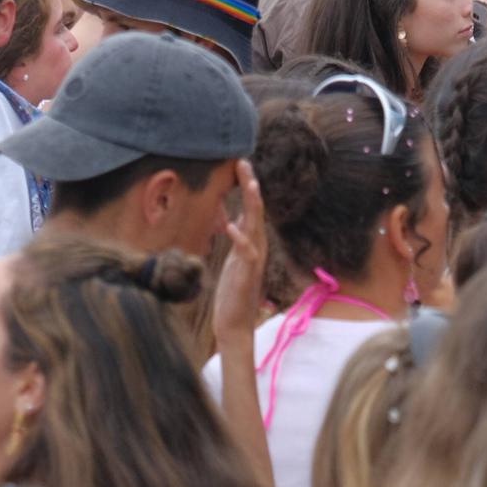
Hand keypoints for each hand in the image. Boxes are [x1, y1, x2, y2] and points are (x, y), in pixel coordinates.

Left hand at [213, 160, 266, 341]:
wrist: (234, 324)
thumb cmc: (232, 293)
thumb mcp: (232, 259)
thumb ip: (235, 240)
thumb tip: (230, 219)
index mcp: (252, 243)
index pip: (252, 209)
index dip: (247, 186)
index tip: (240, 164)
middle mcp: (257, 248)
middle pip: (256, 211)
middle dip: (250, 186)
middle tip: (243, 162)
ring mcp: (253, 261)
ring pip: (255, 227)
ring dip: (252, 205)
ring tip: (250, 184)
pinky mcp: (246, 274)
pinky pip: (245, 253)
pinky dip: (239, 238)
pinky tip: (230, 226)